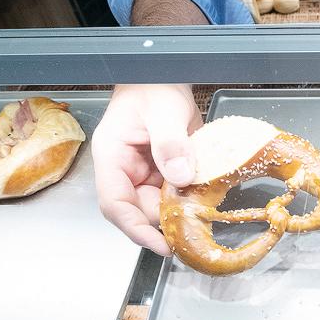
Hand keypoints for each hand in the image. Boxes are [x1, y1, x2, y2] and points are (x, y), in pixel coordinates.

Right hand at [92, 84, 202, 255]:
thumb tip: (180, 176)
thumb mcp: (163, 111)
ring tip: (203, 217)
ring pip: (159, 206)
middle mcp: (126, 171)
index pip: (115, 204)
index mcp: (112, 158)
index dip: (136, 229)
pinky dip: (190, 200)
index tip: (161, 245)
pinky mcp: (165, 172)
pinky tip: (206, 201)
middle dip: (165, 223)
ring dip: (180, 212)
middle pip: (140, 211)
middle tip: (194, 230)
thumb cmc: (153, 85)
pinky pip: (175, 194)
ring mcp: (145, 173)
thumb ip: (170, 143)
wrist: (165, 74)